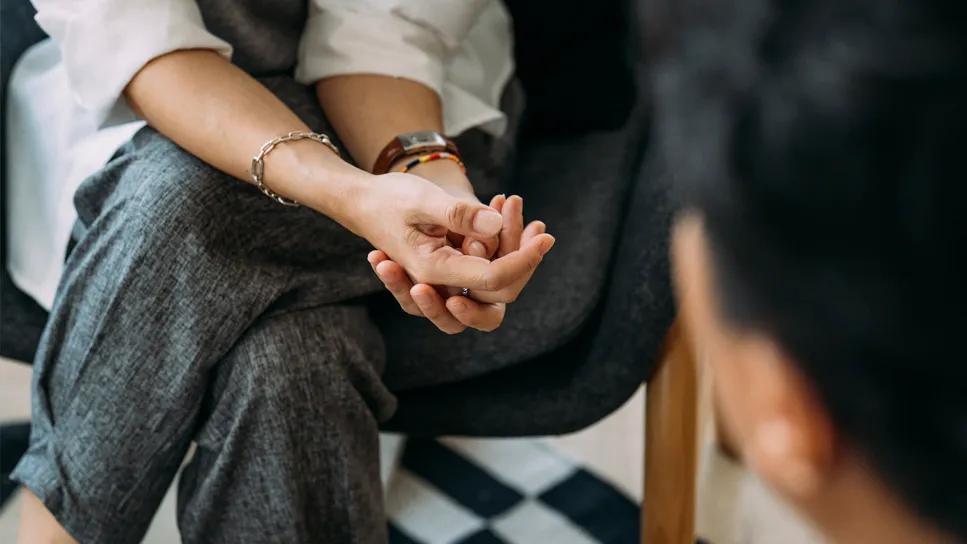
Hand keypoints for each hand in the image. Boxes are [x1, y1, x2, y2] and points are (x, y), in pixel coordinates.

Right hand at [349, 172, 553, 299]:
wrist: (364, 202)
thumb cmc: (388, 199)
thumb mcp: (422, 199)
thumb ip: (457, 213)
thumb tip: (495, 224)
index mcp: (433, 271)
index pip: (492, 279)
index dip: (523, 260)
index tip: (545, 237)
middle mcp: (440, 284)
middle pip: (497, 294)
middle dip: (521, 261)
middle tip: (538, 227)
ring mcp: (446, 281)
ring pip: (492, 286)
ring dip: (512, 252)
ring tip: (515, 210)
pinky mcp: (451, 271)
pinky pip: (484, 268)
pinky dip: (500, 243)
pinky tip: (504, 206)